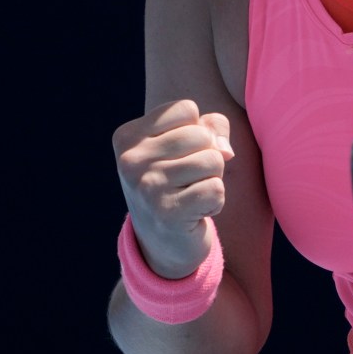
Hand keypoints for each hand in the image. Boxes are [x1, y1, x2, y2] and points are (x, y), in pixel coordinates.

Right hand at [113, 98, 234, 276]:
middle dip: (207, 157)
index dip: (197, 131)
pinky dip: (215, 202)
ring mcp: (147, 187)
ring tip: (191, 194)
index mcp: (128, 137)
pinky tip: (195, 213)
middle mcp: (131, 160)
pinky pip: (217, 189)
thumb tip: (224, 150)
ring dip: (213, 179)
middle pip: (202, 135)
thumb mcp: (185, 147)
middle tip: (188, 180)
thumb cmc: (176, 184)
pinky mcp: (168, 212)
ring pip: (213, 160)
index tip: (179, 157)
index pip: (186, 109)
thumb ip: (211, 128)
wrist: (161, 244)